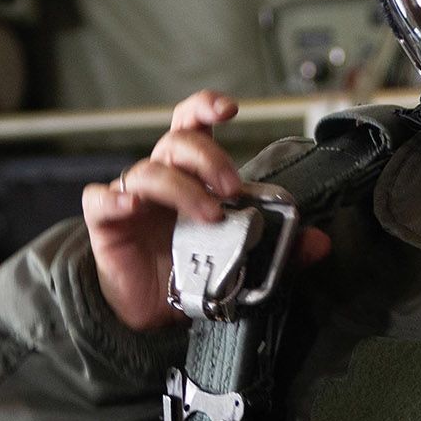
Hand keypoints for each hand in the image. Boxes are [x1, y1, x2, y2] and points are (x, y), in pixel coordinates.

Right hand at [83, 91, 331, 331]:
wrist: (151, 313)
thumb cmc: (189, 272)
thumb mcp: (241, 261)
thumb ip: (278, 250)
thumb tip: (319, 242)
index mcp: (190, 175)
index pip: (193, 125)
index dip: (206, 107)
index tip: (230, 109)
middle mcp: (161, 178)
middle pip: (178, 142)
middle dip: (209, 157)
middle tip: (230, 188)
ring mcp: (132, 197)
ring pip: (149, 171)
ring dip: (182, 188)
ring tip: (208, 215)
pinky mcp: (107, 222)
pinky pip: (101, 200)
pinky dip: (115, 199)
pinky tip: (131, 207)